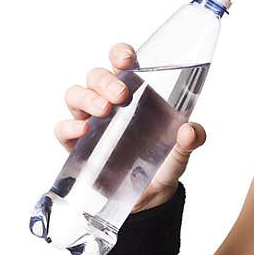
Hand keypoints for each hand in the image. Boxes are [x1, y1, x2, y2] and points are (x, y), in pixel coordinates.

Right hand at [55, 42, 206, 212]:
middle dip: (105, 80)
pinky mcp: (77, 147)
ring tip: (104, 110)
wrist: (148, 200)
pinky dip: (68, 126)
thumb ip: (191, 141)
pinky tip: (83, 129)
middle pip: (95, 76)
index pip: (121, 63)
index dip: (120, 54)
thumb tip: (190, 130)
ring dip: (86, 97)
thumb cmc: (162, 165)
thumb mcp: (180, 154)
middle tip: (121, 95)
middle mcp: (110, 103)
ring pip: (75, 95)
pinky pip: (62, 129)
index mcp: (135, 94)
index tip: (126, 60)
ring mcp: (91, 123)